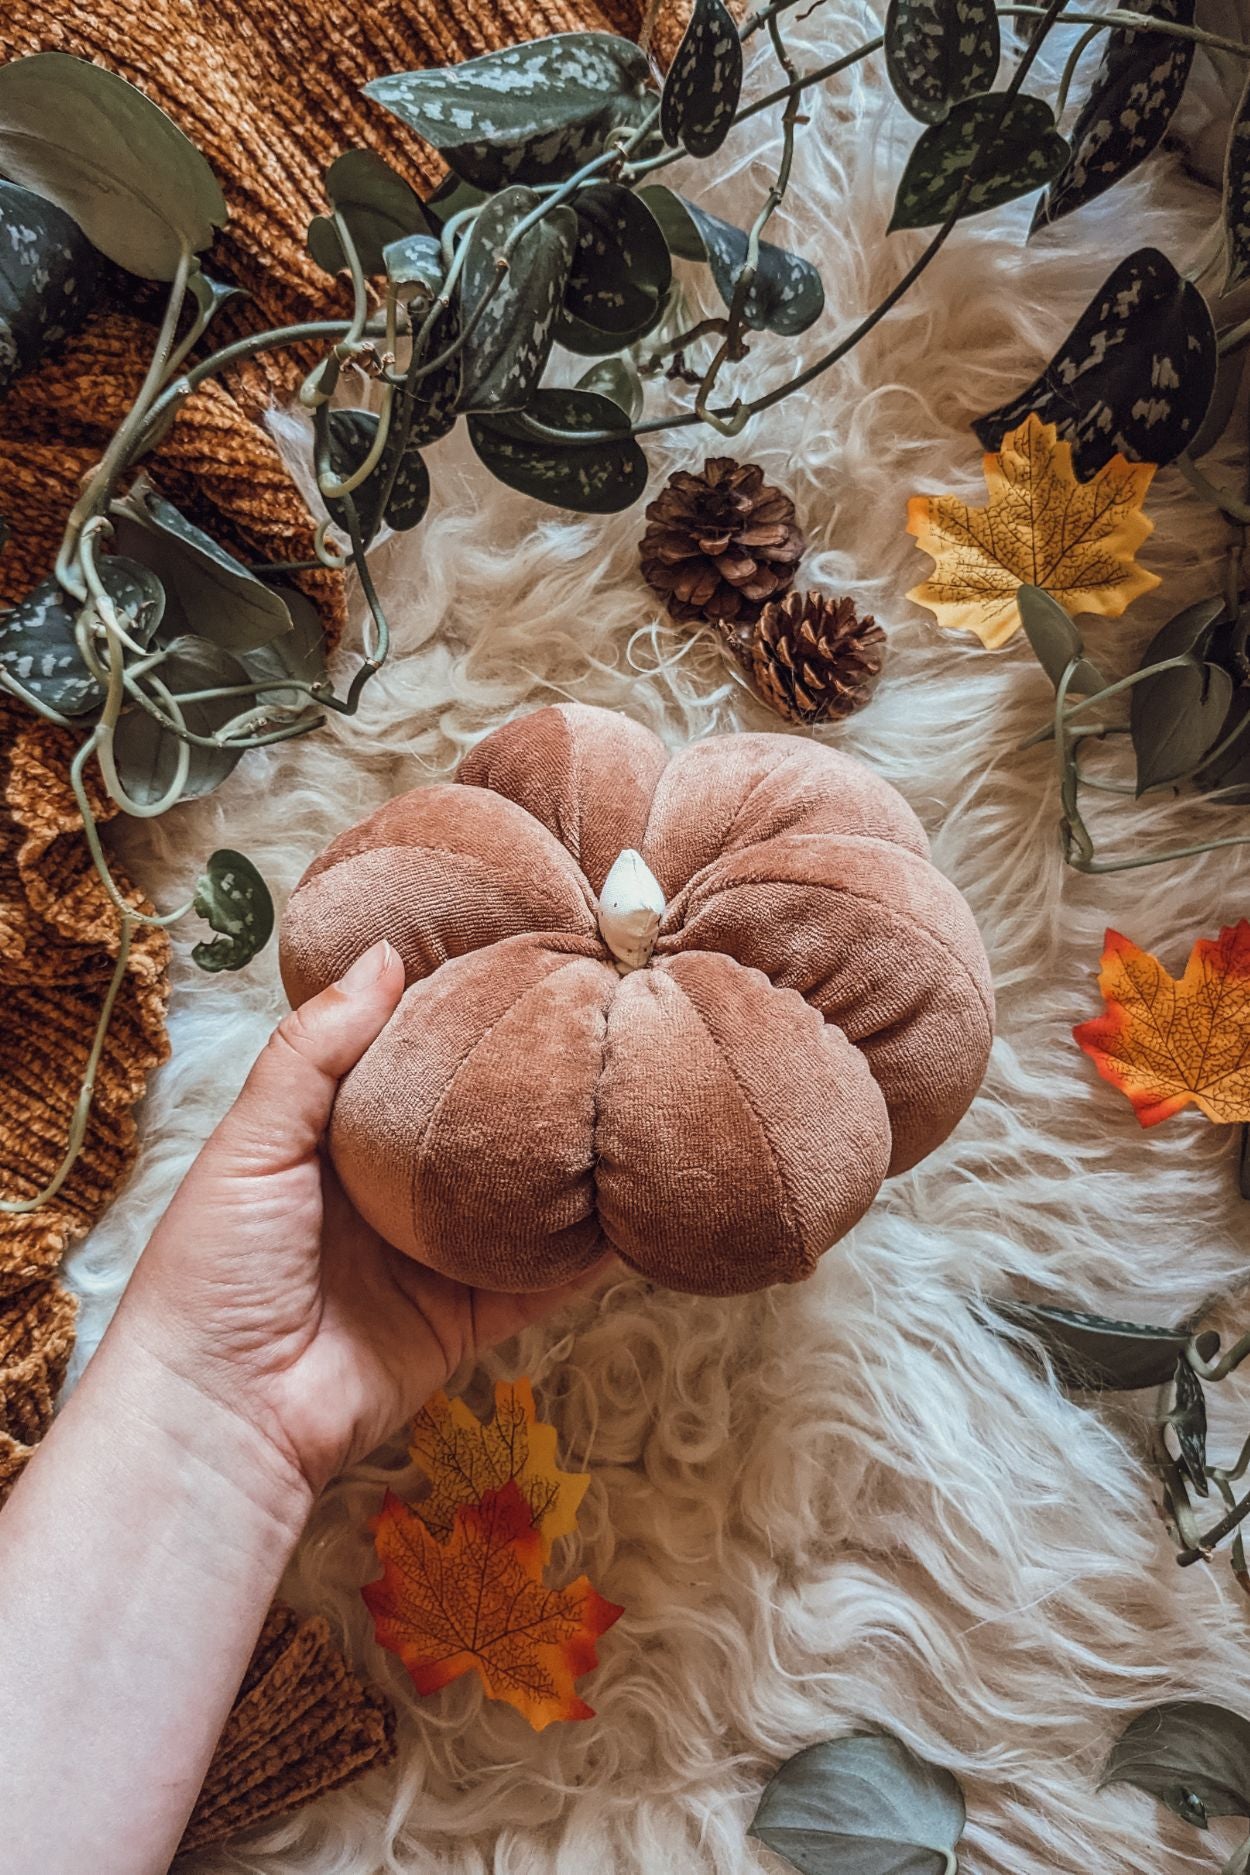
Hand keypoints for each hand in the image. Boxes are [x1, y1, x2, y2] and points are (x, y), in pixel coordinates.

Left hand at [116, 939, 611, 1500]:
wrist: (224, 1416)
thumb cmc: (216, 1270)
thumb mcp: (250, 1144)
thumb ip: (315, 1054)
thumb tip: (385, 955)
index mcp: (329, 1138)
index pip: (405, 1055)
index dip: (455, 1008)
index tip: (520, 952)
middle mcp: (388, 1189)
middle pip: (473, 1121)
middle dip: (529, 1078)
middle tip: (601, 1013)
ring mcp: (434, 1255)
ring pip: (520, 1196)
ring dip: (571, 1158)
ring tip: (637, 1093)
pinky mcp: (469, 1319)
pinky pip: (544, 1278)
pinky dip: (591, 1251)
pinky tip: (639, 1203)